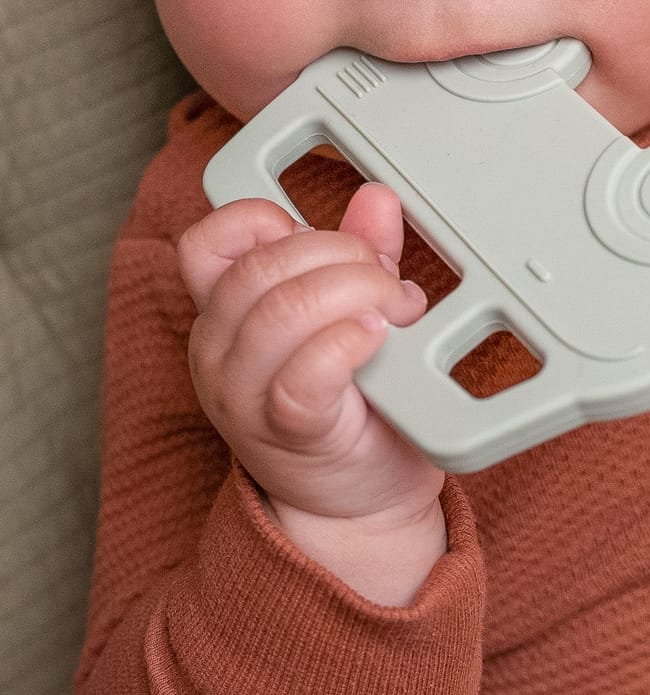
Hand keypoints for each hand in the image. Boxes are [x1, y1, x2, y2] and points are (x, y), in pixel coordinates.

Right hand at [176, 182, 441, 526]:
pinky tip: (377, 339)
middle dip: (340, 255)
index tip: (327, 237)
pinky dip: (348, 344)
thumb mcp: (352, 311)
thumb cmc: (354, 400)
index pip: (210, 240)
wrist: (361, 497)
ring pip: (281, 311)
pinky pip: (305, 375)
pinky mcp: (287, 431)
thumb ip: (362, 253)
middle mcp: (219, 349)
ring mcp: (244, 394)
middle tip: (388, 282)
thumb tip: (377, 198)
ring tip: (393, 313)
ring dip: (355, 294)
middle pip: (261, 267)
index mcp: (226, 310)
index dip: (269, 220)